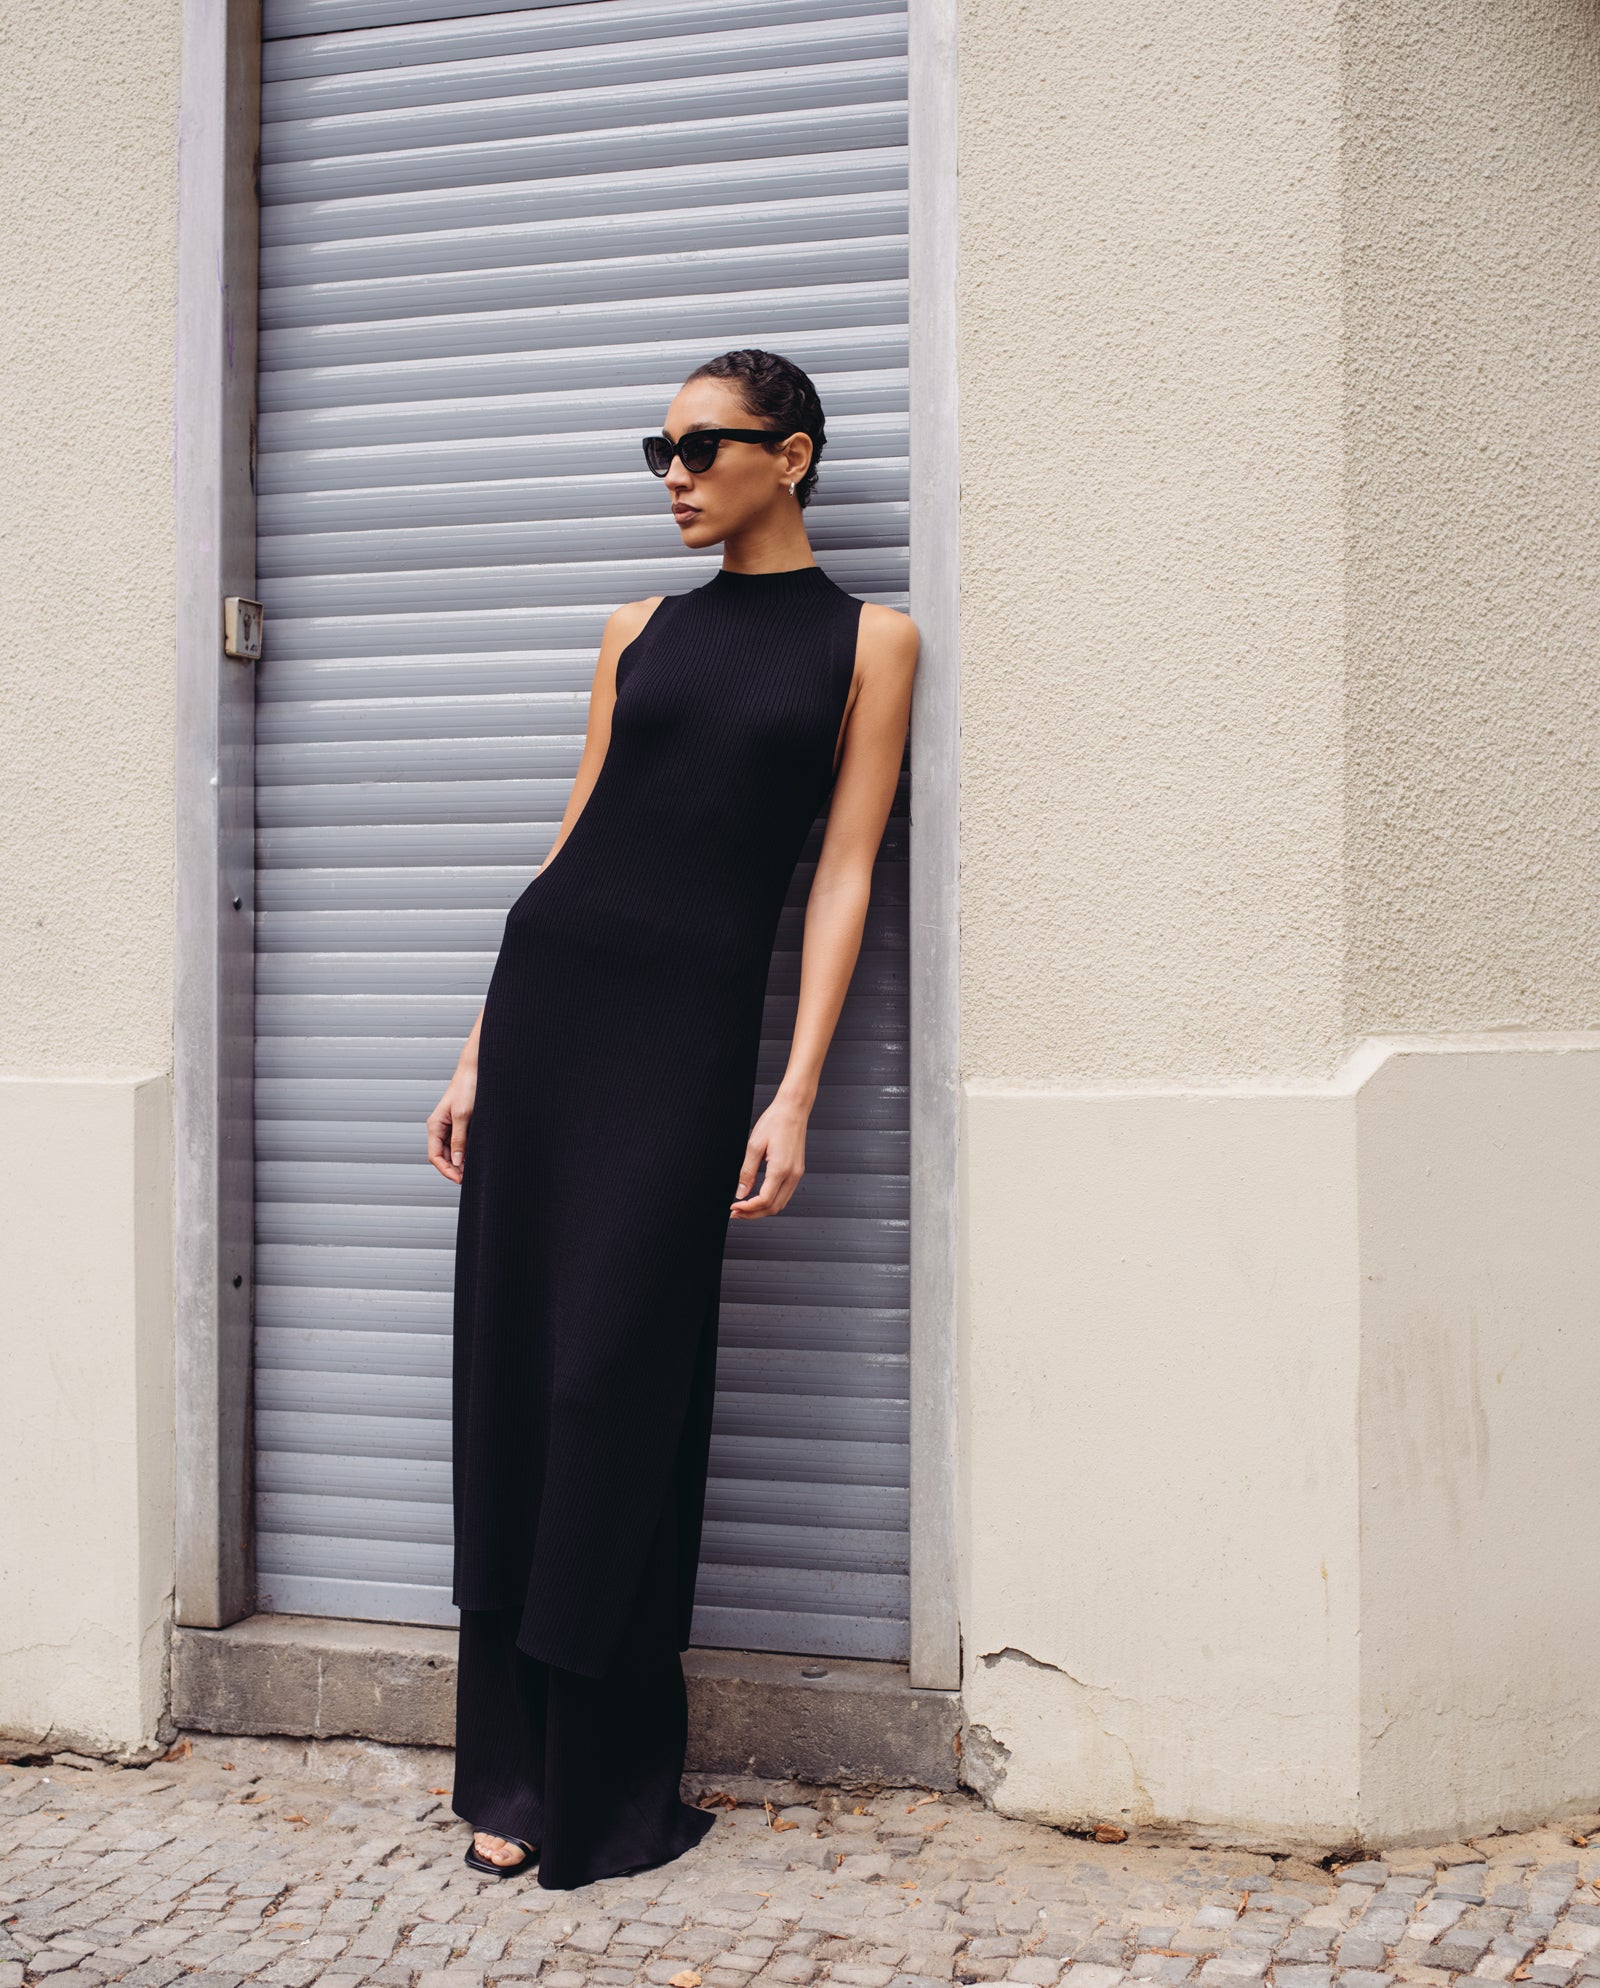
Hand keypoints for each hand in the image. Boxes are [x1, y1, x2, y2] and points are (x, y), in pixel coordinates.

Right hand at [426, 1065, 476, 1184]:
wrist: (476, 1070)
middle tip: (469, 1178)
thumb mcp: (463, 1115)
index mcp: (434, 1126)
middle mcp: (440, 1128)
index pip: (434, 1156)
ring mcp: (450, 1126)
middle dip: (454, 1169)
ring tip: (474, 1170)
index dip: (446, 1170)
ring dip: (461, 1162)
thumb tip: (458, 1161)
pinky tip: (475, 1157)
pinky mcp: (460, 1124)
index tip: (459, 1179)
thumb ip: (459, 1139)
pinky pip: (460, 1143)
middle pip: (443, 1157)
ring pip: (452, 1152)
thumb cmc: (467, 1088)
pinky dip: (466, 1152)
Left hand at [730, 1093, 808, 1218]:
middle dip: (753, 1214)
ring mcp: (797, 1174)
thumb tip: (741, 1192)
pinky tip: (758, 1197)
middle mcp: (793, 1174)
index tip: (734, 1207)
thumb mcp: (754, 1146)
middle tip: (736, 1212)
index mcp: (781, 1169)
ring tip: (745, 1207)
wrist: (793, 1109)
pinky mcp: (797, 1171)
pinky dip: (771, 1201)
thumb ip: (747, 1172)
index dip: (747, 1208)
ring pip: (781, 1204)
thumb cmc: (775, 1122)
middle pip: (774, 1208)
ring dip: (762, 1210)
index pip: (764, 1200)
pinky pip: (785, 1194)